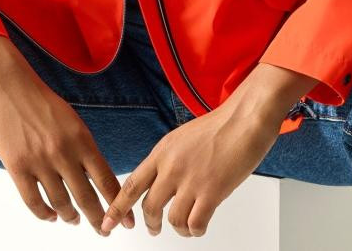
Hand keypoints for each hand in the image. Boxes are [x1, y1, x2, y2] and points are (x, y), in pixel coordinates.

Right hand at [0, 47, 135, 235]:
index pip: (106, 179)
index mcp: (81, 139)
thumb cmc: (42, 102)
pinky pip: (34, 202)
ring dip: (70, 217)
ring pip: (61, 203)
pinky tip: (51, 217)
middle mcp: (64, 153)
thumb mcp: (72, 121)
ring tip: (74, 220)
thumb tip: (95, 177)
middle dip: (98, 219)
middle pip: (86, 197)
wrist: (10, 86)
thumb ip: (83, 148)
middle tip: (103, 230)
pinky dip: (45, 215)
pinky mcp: (17, 168)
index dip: (117, 204)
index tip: (127, 221)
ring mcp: (40, 162)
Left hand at [99, 100, 282, 237]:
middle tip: (154, 229)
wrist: (244, 120)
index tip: (107, 222)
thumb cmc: (220, 125)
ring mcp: (190, 180)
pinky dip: (195, 231)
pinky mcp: (211, 192)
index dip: (117, 207)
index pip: (132, 184)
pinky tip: (199, 226)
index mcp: (162, 152)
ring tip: (185, 228)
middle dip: (151, 224)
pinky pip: (195, 224)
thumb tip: (163, 181)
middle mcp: (171, 167)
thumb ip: (169, 159)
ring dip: (178, 229)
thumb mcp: (182, 138)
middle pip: (149, 207)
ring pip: (172, 219)